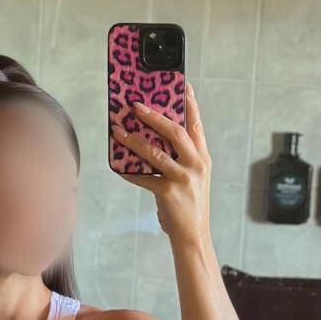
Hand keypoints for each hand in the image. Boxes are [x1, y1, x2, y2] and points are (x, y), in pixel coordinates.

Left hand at [111, 81, 211, 245]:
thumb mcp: (192, 177)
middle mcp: (196, 165)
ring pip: (155, 153)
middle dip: (155, 116)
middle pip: (175, 132)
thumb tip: (152, 138)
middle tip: (136, 106)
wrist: (192, 234)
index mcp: (202, 158)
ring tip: (118, 130)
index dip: (190, 104)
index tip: (183, 85)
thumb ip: (180, 158)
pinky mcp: (169, 193)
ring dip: (134, 140)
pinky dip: (129, 172)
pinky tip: (118, 166)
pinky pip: (144, 177)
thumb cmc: (189, 203)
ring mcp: (184, 179)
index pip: (196, 125)